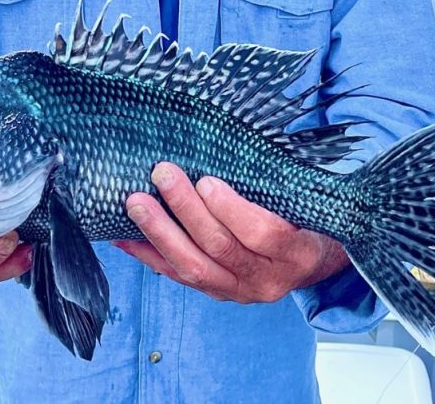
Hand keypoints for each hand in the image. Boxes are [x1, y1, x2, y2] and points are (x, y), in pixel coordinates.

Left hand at [113, 163, 348, 303]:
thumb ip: (277, 181)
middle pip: (220, 248)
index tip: (207, 180)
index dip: (231, 209)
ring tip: (135, 203)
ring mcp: (238, 292)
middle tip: (162, 174)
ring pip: (193, 268)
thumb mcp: (304, 199)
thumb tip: (233, 141)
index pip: (262, 234)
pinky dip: (149, 255)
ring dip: (160, 233)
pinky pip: (177, 277)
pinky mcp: (215, 292)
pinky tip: (123, 236)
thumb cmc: (306, 218)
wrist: (310, 262)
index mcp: (295, 252)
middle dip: (186, 210)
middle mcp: (266, 280)